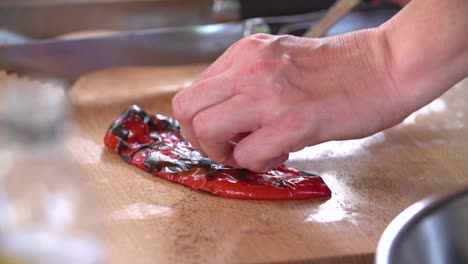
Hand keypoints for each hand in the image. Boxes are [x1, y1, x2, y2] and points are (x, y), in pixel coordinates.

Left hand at [172, 31, 401, 171]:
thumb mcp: (278, 62)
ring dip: (223, 152)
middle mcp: (250, 69)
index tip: (222, 134)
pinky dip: (258, 164)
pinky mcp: (294, 121)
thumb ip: (246, 84)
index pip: (192, 93)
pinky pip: (248, 154)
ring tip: (252, 152)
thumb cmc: (338, 69)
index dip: (200, 122)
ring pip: (206, 129)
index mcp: (245, 54)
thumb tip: (225, 118)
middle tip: (227, 147)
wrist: (384, 66)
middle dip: (200, 139)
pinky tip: (281, 154)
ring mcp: (269, 94)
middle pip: (186, 109)